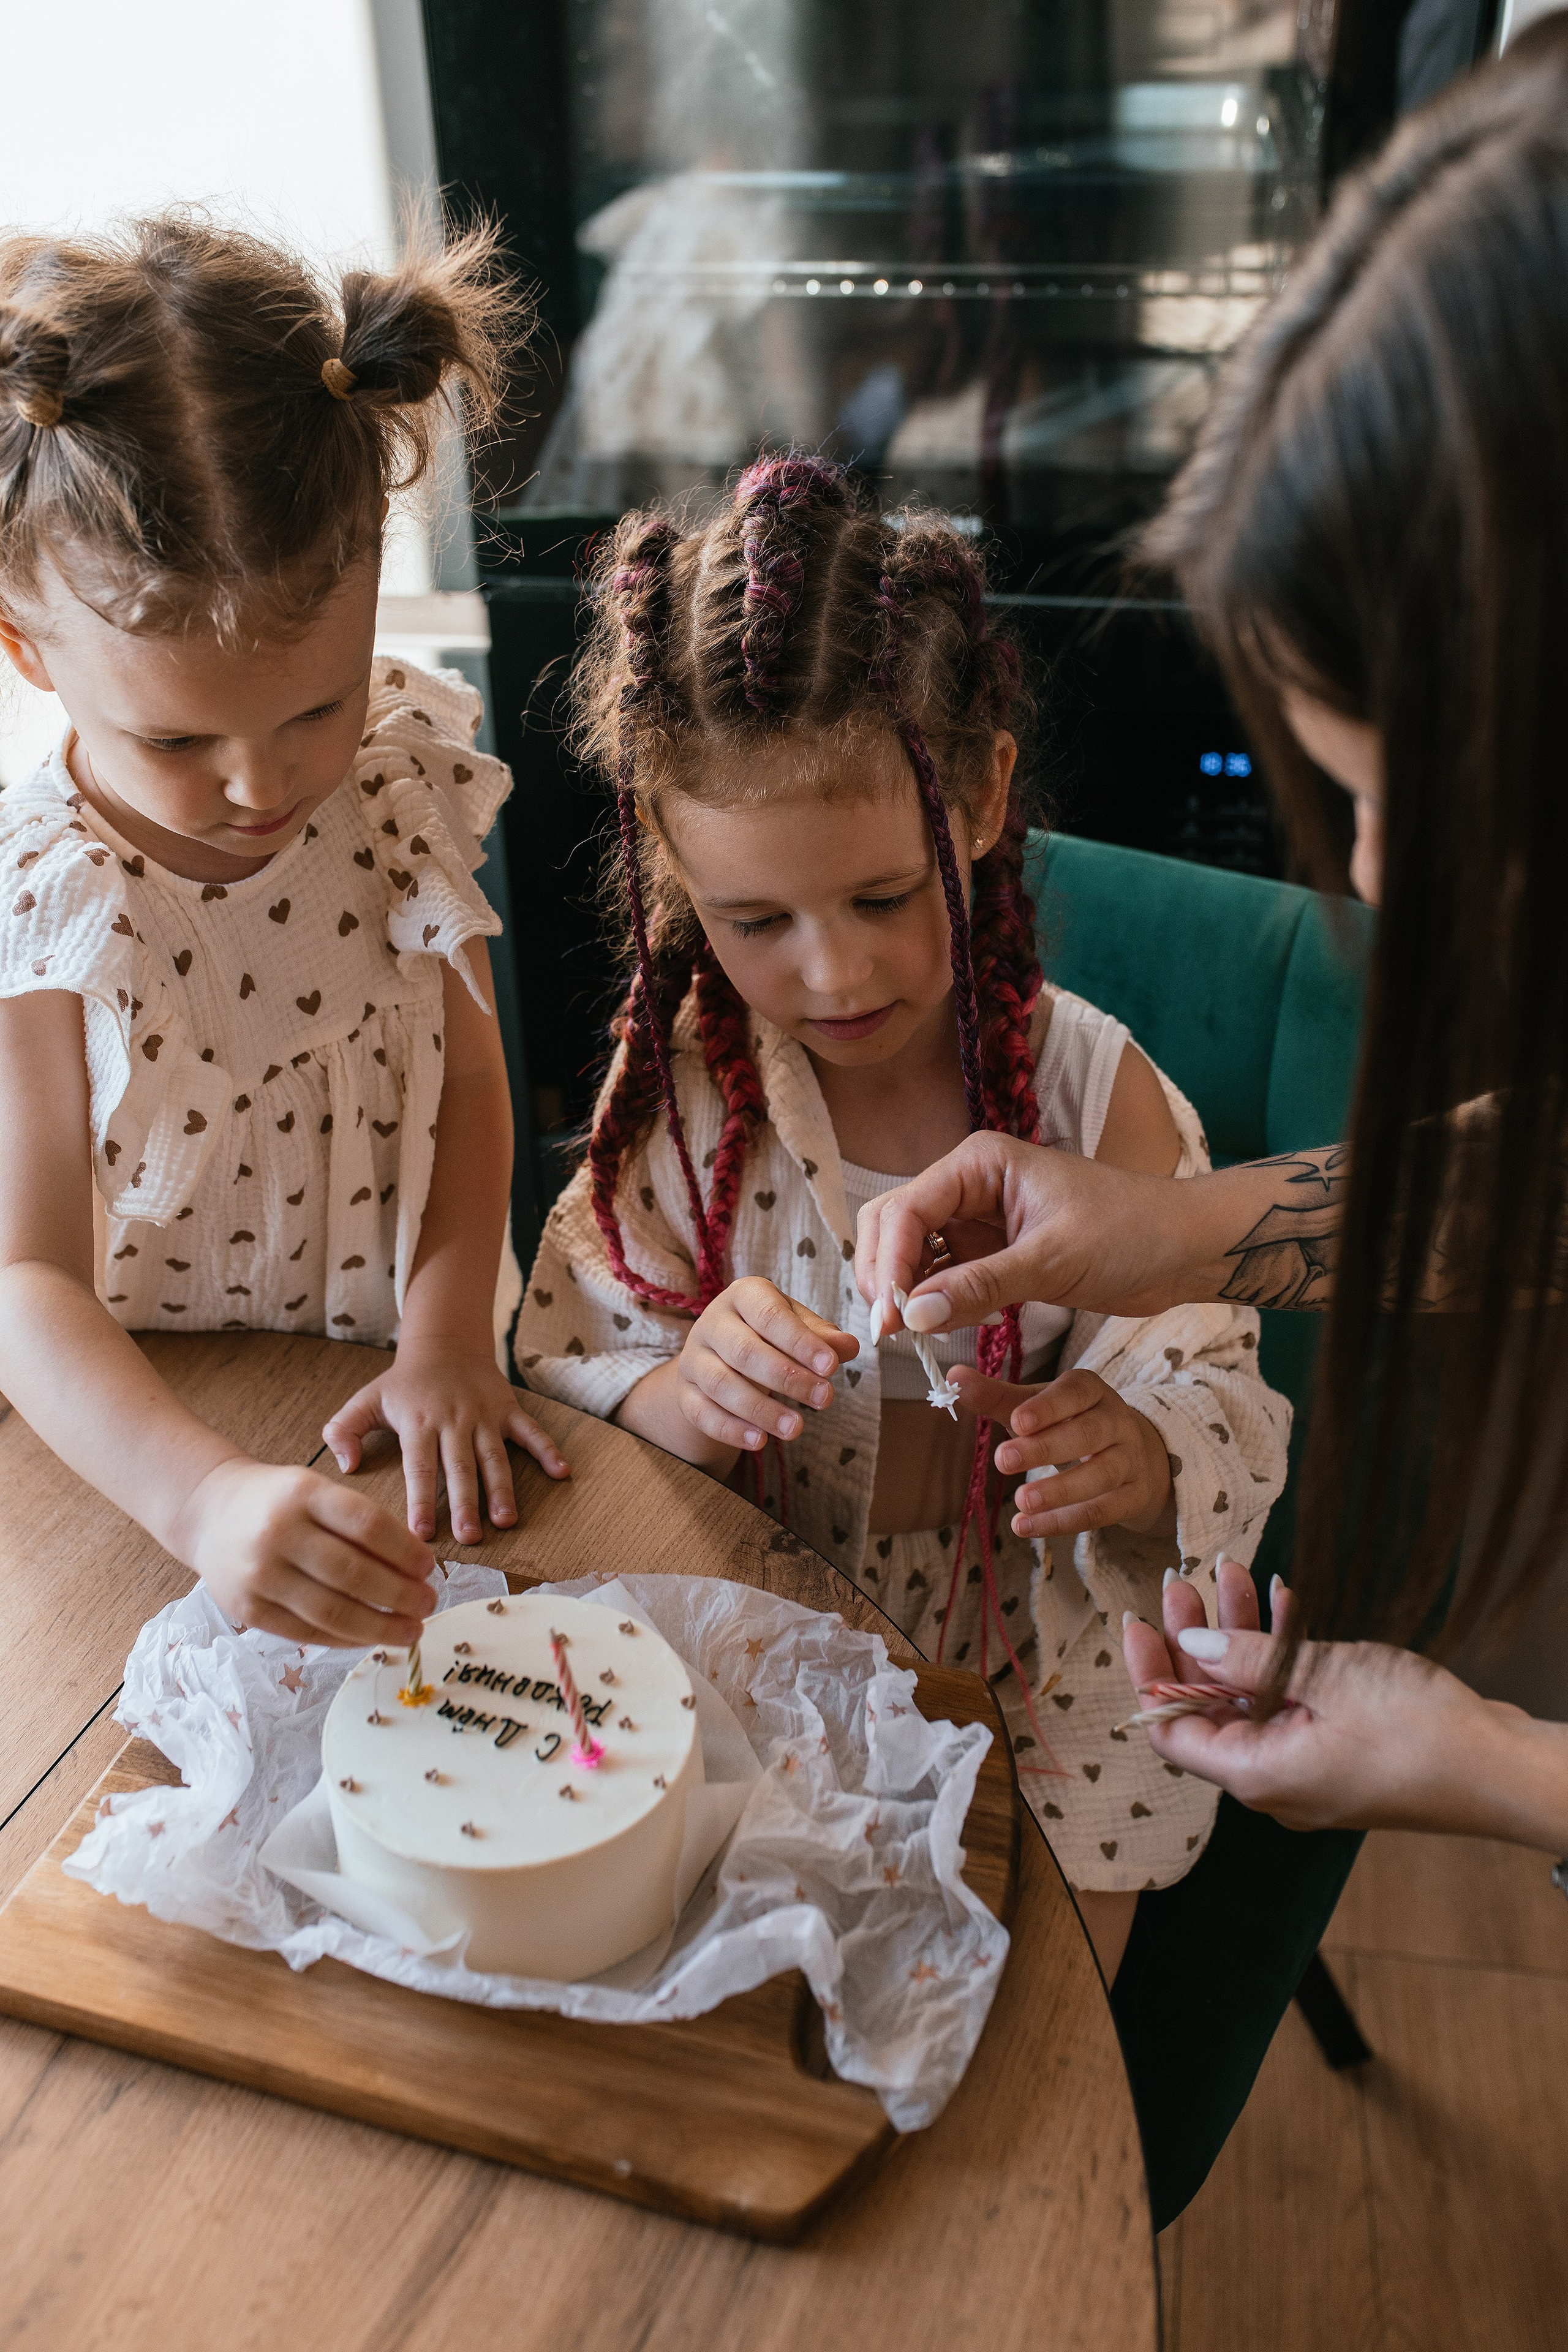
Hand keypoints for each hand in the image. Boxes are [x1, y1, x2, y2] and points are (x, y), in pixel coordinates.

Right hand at [177, 1457, 436, 1647]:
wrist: (210, 1512)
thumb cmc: (279, 1501)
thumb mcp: (316, 1490)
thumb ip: (359, 1522)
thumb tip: (414, 1566)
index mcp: (303, 1494)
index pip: (366, 1524)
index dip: (405, 1550)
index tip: (430, 1568)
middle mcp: (278, 1533)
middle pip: (353, 1573)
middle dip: (401, 1594)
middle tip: (429, 1603)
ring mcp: (260, 1575)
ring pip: (332, 1612)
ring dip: (381, 1626)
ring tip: (411, 1630)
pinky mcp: (248, 1609)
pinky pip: (307, 1632)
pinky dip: (346, 1639)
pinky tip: (372, 1637)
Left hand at [323, 1347, 569, 1544]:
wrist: (444, 1342)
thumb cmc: (403, 1383)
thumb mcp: (365, 1400)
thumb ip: (343, 1431)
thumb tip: (345, 1466)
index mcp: (418, 1422)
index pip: (419, 1467)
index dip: (421, 1500)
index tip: (421, 1533)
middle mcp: (453, 1420)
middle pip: (460, 1467)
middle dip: (466, 1503)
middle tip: (470, 1537)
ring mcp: (484, 1415)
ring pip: (495, 1457)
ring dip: (502, 1489)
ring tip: (506, 1521)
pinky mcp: (507, 1409)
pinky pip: (531, 1431)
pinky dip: (547, 1450)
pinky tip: (562, 1472)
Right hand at [673, 1278, 858, 1453]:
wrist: (719, 1357)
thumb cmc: (769, 1336)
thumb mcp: (798, 1327)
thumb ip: (823, 1337)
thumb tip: (849, 1347)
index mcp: (743, 1296)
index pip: (769, 1316)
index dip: (800, 1342)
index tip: (832, 1367)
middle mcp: (712, 1323)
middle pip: (744, 1351)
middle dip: (787, 1378)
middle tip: (826, 1399)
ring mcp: (693, 1359)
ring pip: (721, 1384)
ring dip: (760, 1409)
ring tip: (796, 1428)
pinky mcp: (685, 1393)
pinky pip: (702, 1413)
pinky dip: (731, 1429)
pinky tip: (760, 1441)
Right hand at [854, 1133, 1195, 1335]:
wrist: (1185, 1247)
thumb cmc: (1131, 1232)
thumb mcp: (1053, 1260)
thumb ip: (979, 1286)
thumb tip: (912, 1316)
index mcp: (980, 1163)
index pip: (906, 1209)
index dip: (889, 1265)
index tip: (891, 1320)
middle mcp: (970, 1185)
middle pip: (893, 1225)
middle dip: (885, 1275)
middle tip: (891, 1332)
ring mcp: (978, 1220)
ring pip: (912, 1254)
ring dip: (905, 1292)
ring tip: (912, 1338)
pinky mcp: (993, 1253)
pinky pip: (944, 1277)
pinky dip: (934, 1303)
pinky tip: (943, 1329)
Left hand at [953, 1364, 1175, 1539]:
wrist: (1132, 1455)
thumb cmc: (1069, 1424)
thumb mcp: (1035, 1408)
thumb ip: (996, 1396)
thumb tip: (952, 1378)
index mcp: (1091, 1391)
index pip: (1075, 1392)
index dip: (1048, 1406)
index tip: (1016, 1420)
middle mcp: (1116, 1421)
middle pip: (1088, 1433)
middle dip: (1046, 1448)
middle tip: (1003, 1461)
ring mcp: (1129, 1460)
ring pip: (1101, 1475)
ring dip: (1060, 1491)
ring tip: (1020, 1502)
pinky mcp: (1132, 1496)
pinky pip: (1102, 1511)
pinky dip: (1063, 1521)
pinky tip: (1026, 1527)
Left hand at [1120, 1559, 1534, 1836]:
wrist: (1503, 1769)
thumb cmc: (1421, 1731)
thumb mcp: (1326, 1678)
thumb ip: (1250, 1660)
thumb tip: (1192, 1646)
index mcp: (1258, 1775)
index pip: (1172, 1732)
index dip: (1147, 1677)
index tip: (1138, 1622)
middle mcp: (1275, 1781)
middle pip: (1210, 1709)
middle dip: (1194, 1642)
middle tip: (1185, 1583)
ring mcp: (1310, 1769)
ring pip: (1253, 1697)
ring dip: (1241, 1636)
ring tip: (1232, 1573)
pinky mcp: (1342, 1753)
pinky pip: (1292, 1702)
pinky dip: (1282, 1655)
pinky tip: (1285, 1603)